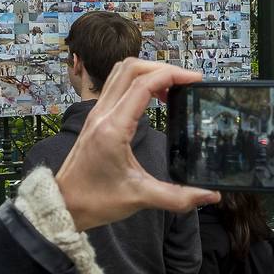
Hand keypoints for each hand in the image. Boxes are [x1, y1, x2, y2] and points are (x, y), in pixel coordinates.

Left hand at [56, 58, 219, 230]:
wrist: (64, 205)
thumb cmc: (96, 200)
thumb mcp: (140, 198)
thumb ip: (177, 197)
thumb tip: (209, 195)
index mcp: (113, 128)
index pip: (143, 85)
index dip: (172, 75)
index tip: (195, 79)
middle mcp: (103, 114)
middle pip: (132, 68)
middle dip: (162, 68)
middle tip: (186, 81)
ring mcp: (97, 113)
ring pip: (122, 72)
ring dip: (148, 71)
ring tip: (171, 87)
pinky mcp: (96, 117)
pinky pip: (116, 84)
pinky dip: (138, 81)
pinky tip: (154, 98)